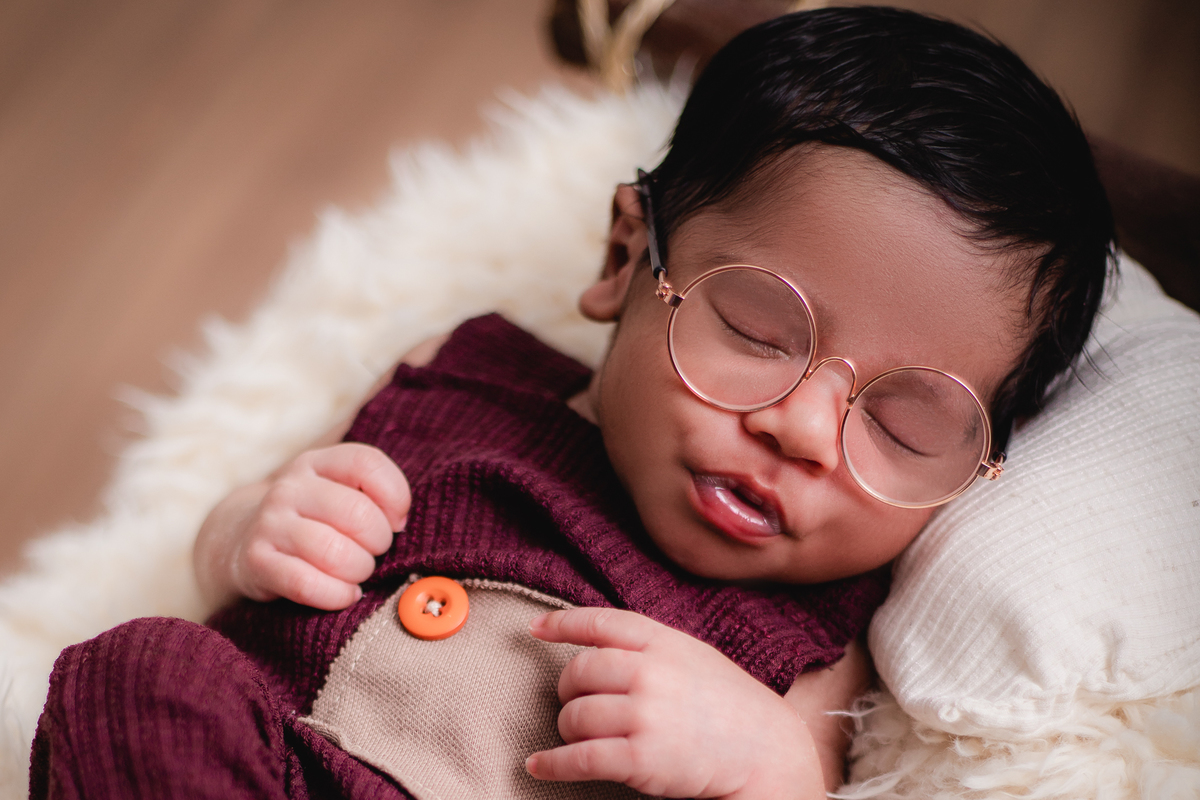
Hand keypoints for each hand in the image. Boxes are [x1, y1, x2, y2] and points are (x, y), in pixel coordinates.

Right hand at [194, 443, 409, 609]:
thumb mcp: (336, 490)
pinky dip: (336, 595)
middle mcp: (290, 487)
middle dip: (379, 542)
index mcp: (317, 462)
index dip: (395, 495)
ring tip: (359, 573)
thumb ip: (373, 494)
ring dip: (360, 570)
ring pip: (334, 552)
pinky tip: (345, 594)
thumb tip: (400, 522)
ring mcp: (270, 523)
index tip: (397, 521)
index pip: (366, 463)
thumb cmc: (312, 518)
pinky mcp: (256, 562)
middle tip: (375, 552)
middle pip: (358, 513)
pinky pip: (306, 584)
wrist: (242, 539)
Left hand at [526, 608, 825, 798]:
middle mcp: (651, 672)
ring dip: (568, 729)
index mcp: (664, 641)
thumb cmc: (730, 704)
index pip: (601, 622)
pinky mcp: (642, 758)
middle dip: (568, 689)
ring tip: (578, 737)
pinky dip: (552, 764)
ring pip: (575, 715)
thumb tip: (597, 642)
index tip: (535, 628)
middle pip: (578, 670)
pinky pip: (580, 758)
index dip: (563, 623)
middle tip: (576, 702)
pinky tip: (539, 766)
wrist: (768, 751)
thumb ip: (650, 645)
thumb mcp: (694, 656)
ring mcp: (646, 715)